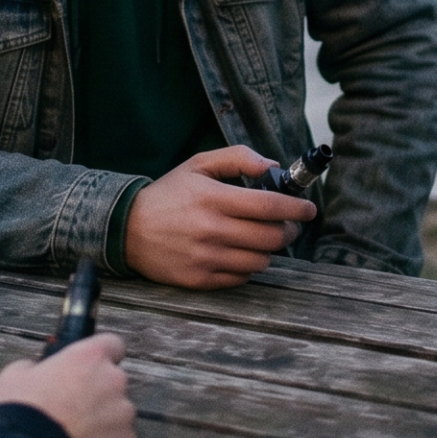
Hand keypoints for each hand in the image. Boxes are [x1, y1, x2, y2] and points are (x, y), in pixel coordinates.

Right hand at [0, 333, 136, 437]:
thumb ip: (38, 366)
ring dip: (103, 419)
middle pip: (114, 381)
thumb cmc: (21, 412)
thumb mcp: (16, 374)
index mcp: (89, 357)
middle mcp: (113, 380)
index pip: (112, 344)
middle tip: (72, 409)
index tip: (90, 367)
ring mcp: (123, 412)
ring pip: (118, 412)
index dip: (100, 356)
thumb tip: (39, 371)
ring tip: (74, 434)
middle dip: (98, 392)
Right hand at [124, 146, 320, 288]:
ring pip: (261, 260)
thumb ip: (238, 158)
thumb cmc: (169, 194)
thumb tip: (272, 166)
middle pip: (271, 237)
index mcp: (213, 198)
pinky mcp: (200, 280)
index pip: (269, 207)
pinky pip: (242, 278)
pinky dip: (249, 266)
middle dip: (289, 230)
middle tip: (289, 224)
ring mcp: (206, 258)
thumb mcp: (199, 165)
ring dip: (270, 249)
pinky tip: (240, 253)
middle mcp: (211, 230)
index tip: (308, 208)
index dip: (297, 208)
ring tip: (262, 238)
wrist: (127, 229)